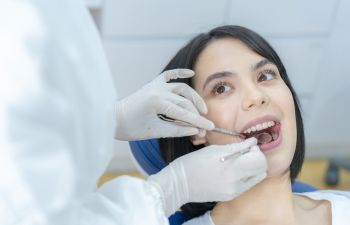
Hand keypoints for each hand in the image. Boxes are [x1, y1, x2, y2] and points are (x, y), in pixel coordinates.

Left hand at [115, 69, 213, 140]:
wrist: (112, 119)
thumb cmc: (130, 128)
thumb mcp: (155, 131)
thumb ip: (177, 130)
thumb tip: (195, 130)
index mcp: (157, 102)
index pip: (184, 113)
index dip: (198, 122)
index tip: (210, 128)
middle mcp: (158, 90)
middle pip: (185, 101)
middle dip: (196, 114)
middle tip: (203, 125)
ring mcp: (155, 85)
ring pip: (181, 88)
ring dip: (193, 98)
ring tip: (201, 109)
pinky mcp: (152, 84)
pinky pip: (168, 75)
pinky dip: (180, 73)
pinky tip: (191, 72)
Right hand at [147, 138, 266, 215]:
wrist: (179, 184)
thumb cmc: (193, 163)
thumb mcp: (214, 150)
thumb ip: (236, 147)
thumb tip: (252, 142)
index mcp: (232, 168)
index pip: (259, 160)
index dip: (255, 150)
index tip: (246, 145)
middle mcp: (237, 182)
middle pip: (261, 169)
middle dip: (256, 158)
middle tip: (244, 152)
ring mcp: (234, 191)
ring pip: (255, 177)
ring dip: (251, 167)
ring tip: (238, 161)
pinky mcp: (230, 196)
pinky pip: (246, 184)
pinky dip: (244, 175)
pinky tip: (231, 170)